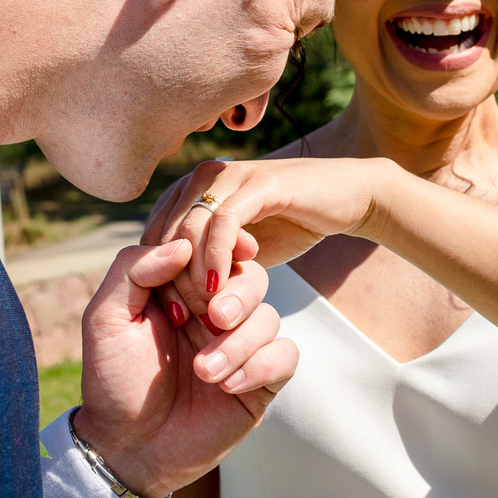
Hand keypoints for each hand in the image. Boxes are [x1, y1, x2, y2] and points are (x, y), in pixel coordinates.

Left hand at [72, 240, 297, 497]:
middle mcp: (215, 311)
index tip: (208, 272)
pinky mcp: (260, 379)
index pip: (215, 250)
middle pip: (252, 276)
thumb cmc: (113, 379)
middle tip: (212, 318)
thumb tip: (183, 246)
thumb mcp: (106, 318)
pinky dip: (260, 366)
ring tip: (203, 372)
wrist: (128, 445)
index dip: (218, 253)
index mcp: (181, 288)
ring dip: (238, 343)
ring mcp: (240, 344)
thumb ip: (133, 270)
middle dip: (237, 295)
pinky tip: (227, 386)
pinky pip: (285, 354)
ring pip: (269, 316)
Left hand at [142, 157, 386, 316]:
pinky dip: (216, 257)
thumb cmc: (290, 223)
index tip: (173, 317)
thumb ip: (207, 259)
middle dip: (171, 281)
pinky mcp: (256, 184)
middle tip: (184, 319)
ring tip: (204, 310)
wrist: (345, 199)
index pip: (152, 237)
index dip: (155, 279)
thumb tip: (174, 285)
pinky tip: (220, 288)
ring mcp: (228, 177)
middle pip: (165, 235)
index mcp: (189, 191)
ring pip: (189, 230)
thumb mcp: (239, 248)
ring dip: (193, 275)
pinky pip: (223, 222)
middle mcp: (201, 178)